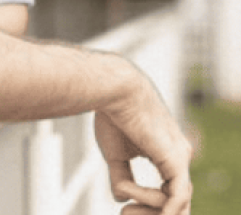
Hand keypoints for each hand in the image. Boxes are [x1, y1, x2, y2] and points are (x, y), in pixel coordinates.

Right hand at [95, 82, 192, 214]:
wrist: (114, 91)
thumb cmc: (113, 114)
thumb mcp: (116, 154)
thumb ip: (123, 177)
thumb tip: (120, 197)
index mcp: (168, 153)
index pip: (170, 192)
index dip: (147, 206)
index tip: (124, 212)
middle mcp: (179, 155)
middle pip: (177, 202)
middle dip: (152, 214)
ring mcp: (180, 157)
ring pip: (177, 203)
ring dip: (149, 213)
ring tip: (125, 210)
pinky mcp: (176, 158)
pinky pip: (176, 196)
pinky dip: (163, 210)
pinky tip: (140, 210)